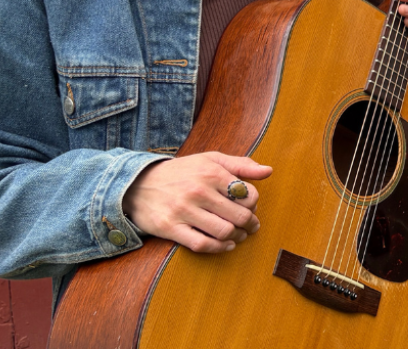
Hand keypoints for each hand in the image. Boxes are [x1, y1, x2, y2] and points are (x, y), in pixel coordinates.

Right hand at [122, 152, 270, 252]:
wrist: (138, 183)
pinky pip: (201, 244)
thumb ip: (241, 165)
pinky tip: (225, 245)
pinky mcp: (170, 228)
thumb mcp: (210, 160)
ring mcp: (183, 211)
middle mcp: (198, 191)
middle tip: (251, 226)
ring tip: (239, 236)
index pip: (248, 194)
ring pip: (223, 231)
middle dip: (250, 223)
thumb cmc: (182, 172)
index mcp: (212, 172)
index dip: (254, 204)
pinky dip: (219, 248)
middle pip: (239, 215)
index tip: (251, 207)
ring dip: (237, 237)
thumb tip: (268, 171)